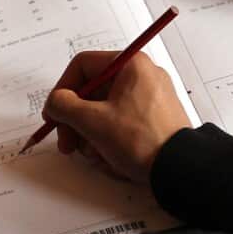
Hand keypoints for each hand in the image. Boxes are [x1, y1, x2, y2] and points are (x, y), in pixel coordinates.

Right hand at [43, 50, 190, 182]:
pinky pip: (122, 123)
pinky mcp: (154, 118)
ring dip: (91, 134)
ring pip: (105, 110)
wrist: (178, 169)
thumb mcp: (92, 121)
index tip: (54, 113)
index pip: (83, 65)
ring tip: (95, 155)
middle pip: (93, 91)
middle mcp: (142, 76)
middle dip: (76, 121)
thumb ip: (64, 106)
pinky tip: (110, 158)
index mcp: (131, 65)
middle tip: (67, 143)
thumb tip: (55, 103)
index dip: (62, 89)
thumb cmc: (140, 139)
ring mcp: (150, 98)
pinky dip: (110, 139)